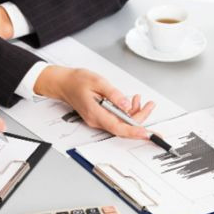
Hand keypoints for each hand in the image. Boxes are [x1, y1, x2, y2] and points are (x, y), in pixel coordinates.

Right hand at [34, 66, 155, 138]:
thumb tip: (127, 105)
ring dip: (134, 113)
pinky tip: (131, 102)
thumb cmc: (77, 81)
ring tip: (140, 99)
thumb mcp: (98, 81)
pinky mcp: (101, 117)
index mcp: (95, 113)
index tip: (146, 133)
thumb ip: (114, 94)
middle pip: (123, 127)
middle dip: (139, 118)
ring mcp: (99, 120)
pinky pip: (117, 119)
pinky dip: (127, 112)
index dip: (134, 132)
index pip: (118, 128)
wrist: (64, 83)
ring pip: (121, 123)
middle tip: (150, 105)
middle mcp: (97, 120)